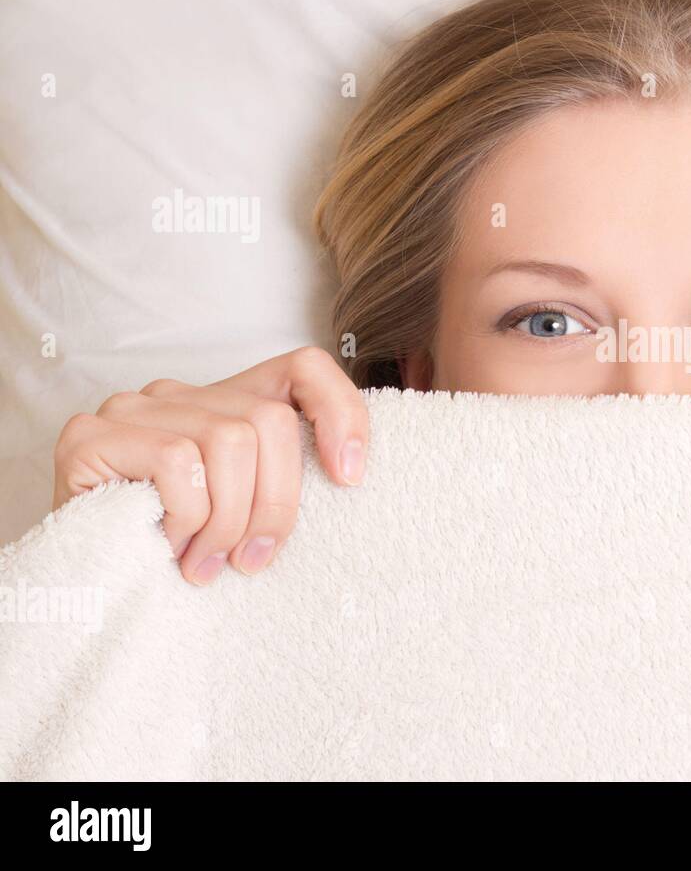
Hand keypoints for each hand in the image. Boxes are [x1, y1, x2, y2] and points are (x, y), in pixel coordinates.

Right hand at [52, 346, 367, 585]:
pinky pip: (177, 462)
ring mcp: (134, 407)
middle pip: (271, 421)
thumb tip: (348, 475)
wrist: (82, 581)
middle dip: (274, 504)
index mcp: (228, 403)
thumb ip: (281, 482)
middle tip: (250, 560)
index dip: (341, 413)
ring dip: (226, 520)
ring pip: (230, 442)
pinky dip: (184, 516)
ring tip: (204, 561)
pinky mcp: (91, 434)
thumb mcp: (247, 513)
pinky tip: (166, 544)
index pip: (304, 368)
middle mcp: (182, 393)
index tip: (350, 479)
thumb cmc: (175, 549)